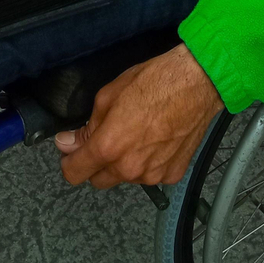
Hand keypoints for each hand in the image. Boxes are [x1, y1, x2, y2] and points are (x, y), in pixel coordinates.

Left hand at [54, 43, 222, 188]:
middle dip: (97, 163)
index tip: (71, 151)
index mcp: (108, 148)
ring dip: (124, 163)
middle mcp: (129, 168)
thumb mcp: (108, 96)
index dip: (69, 161)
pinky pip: (151, 175)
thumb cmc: (152, 82)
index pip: (74, 173)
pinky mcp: (172, 175)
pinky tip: (157, 140)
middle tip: (106, 139)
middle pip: (99, 180)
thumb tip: (67, 142)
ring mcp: (153, 175)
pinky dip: (149, 163)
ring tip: (138, 134)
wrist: (196, 84)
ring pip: (126, 178)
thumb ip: (86, 127)